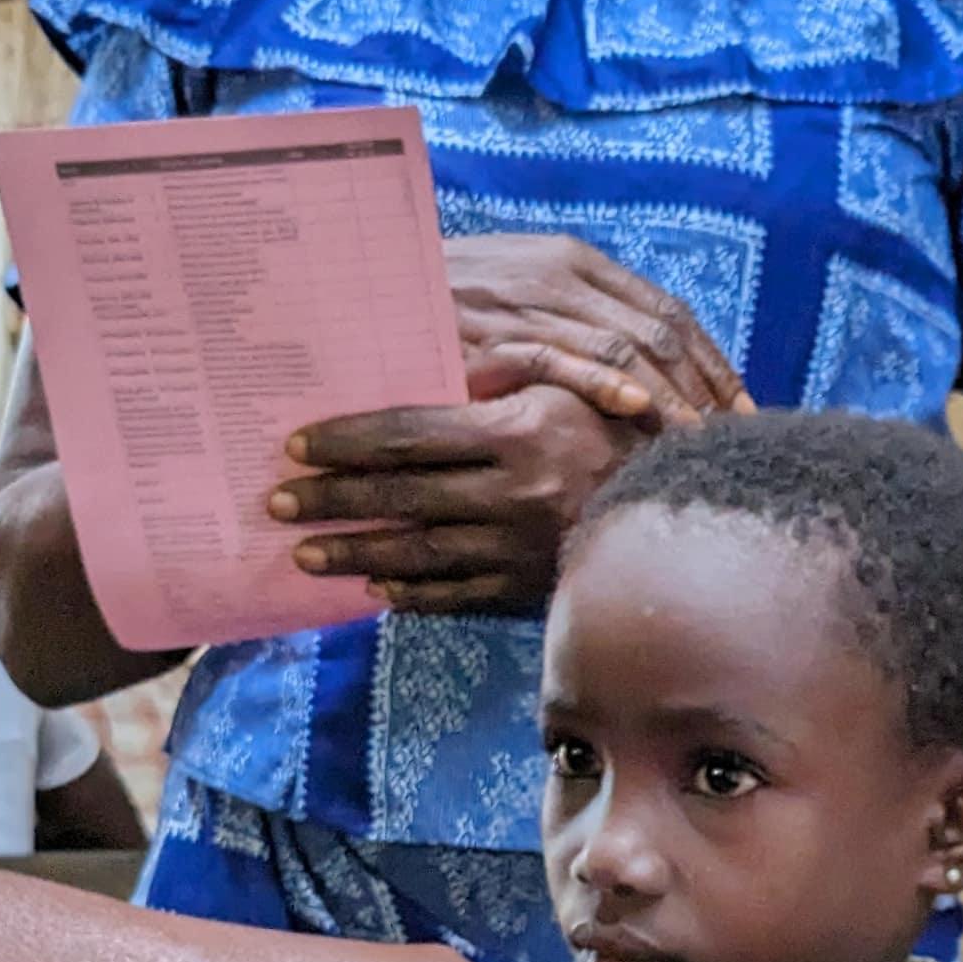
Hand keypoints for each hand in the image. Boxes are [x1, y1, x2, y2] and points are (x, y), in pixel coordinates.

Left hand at [273, 377, 636, 615]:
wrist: (685, 506)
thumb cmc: (623, 430)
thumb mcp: (573, 385)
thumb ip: (506, 375)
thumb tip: (434, 365)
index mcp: (517, 431)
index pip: (410, 435)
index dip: (347, 441)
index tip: (298, 444)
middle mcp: (510, 493)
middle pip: (399, 498)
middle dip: (331, 501)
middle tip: (276, 501)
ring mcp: (517, 547)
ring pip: (416, 554)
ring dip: (353, 555)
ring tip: (303, 554)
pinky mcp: (527, 587)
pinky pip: (456, 596)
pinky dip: (411, 595)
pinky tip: (373, 589)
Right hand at [443, 232, 744, 430]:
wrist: (366, 282)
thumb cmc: (446, 295)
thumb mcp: (521, 291)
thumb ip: (575, 315)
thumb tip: (639, 367)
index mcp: (575, 259)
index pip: (667, 310)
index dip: (711, 360)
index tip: (741, 405)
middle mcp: (560, 275)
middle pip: (659, 332)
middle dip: (705, 387)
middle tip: (735, 435)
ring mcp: (528, 304)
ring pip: (624, 349)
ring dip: (670, 397)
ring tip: (701, 440)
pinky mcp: (493, 336)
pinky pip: (563, 359)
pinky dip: (606, 385)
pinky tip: (641, 414)